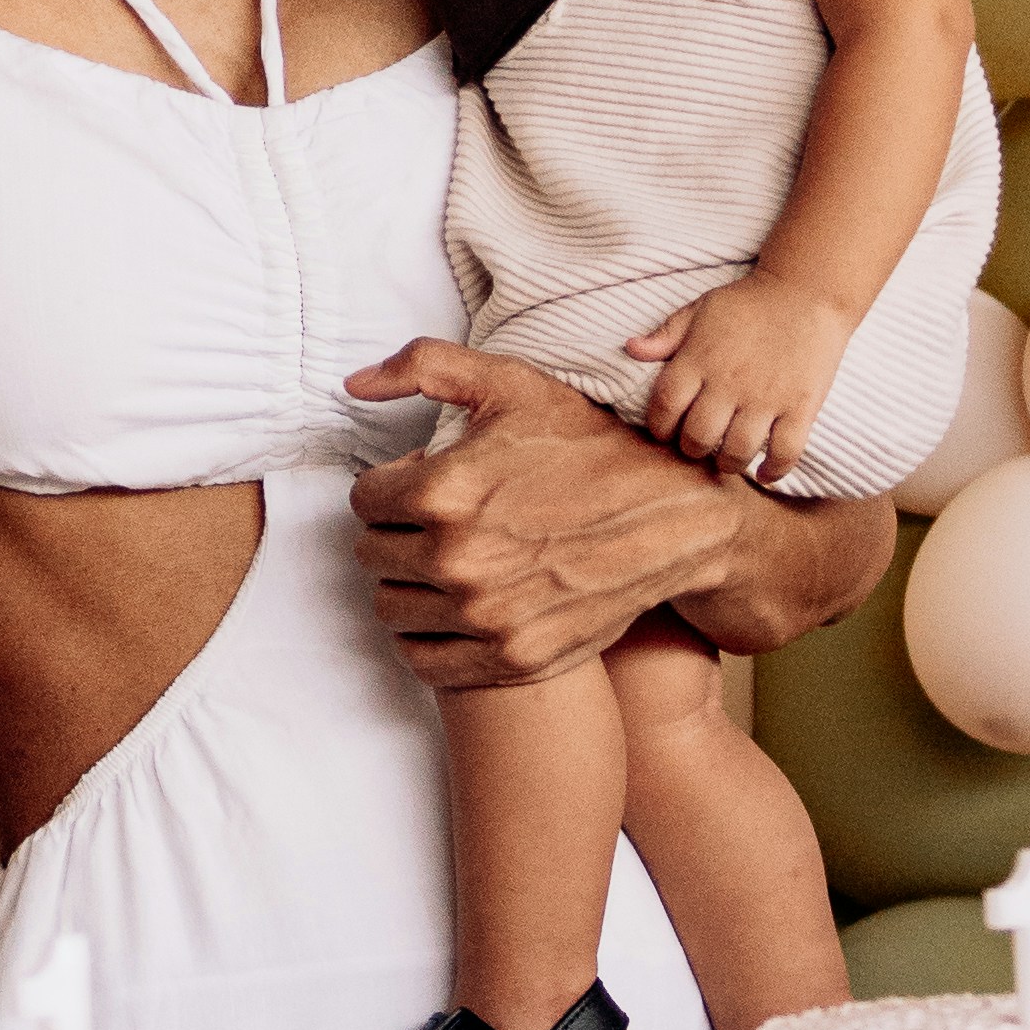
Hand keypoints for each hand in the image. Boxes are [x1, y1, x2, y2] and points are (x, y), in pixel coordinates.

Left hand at [344, 338, 774, 690]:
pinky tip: (457, 610)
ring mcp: (484, 616)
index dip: (393, 486)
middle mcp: (456, 559)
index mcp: (442, 491)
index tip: (425, 485)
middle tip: (439, 524)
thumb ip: (424, 368)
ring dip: (410, 586)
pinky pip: (424, 661)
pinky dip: (431, 639)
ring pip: (392, 609)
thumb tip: (356, 385)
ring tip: (449, 563)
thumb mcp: (512, 385)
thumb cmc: (591, 445)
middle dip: (398, 533)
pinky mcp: (511, 657)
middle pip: (372, 555)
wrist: (673, 516)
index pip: (364, 500)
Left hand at [625, 274, 847, 485]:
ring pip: (738, 451)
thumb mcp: (700, 309)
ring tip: (728, 458)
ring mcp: (766, 397)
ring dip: (728, 463)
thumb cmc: (748, 303)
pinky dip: (774, 471)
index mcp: (698, 360)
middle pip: (698, 437)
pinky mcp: (801, 406)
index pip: (664, 407)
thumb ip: (665, 335)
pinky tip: (764, 473)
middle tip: (699, 444)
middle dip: (692, 449)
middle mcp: (729, 382)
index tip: (666, 430)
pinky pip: (786, 451)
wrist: (806, 292)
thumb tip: (631, 349)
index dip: (659, 426)